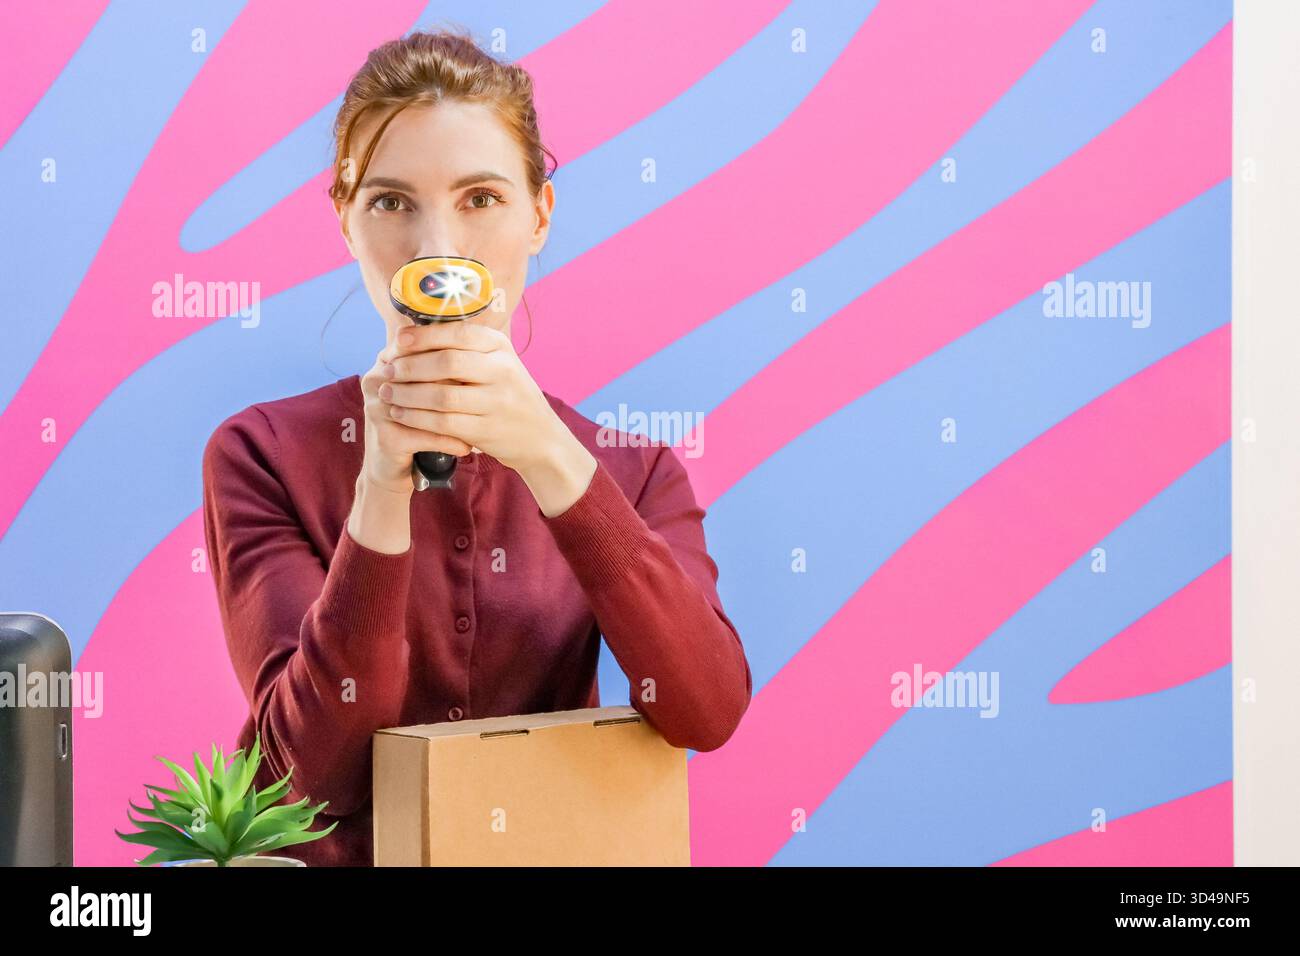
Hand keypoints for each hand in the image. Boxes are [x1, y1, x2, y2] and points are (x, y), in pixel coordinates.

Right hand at [357, 346, 474, 494]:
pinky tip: (467, 446)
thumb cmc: (414, 419)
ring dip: (459, 413)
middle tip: (487, 390)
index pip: (420, 345)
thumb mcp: (423, 387)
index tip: (480, 363)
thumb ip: (440, 365)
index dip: (451, 352)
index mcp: (387, 360)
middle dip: (458, 382)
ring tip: (484, 419)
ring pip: (427, 403)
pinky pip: (426, 435)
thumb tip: (480, 345)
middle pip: (424, 372)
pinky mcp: (386, 437)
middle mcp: (377, 380)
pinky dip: (449, 442)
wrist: (388, 464)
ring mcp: (378, 408)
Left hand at [376, 320, 568, 475]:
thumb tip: (411, 333)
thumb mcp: (497, 363)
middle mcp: (503, 371)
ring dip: (407, 394)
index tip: (398, 341)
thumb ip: (464, 348)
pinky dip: (416, 418)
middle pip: (446, 363)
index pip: (457, 333)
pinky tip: (400, 414)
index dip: (423, 336)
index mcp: (501, 347)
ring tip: (387, 392)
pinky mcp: (487, 430)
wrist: (540, 438)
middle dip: (410, 366)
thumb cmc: (507, 395)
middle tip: (387, 370)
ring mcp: (496, 402)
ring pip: (441, 395)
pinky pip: (443, 423)